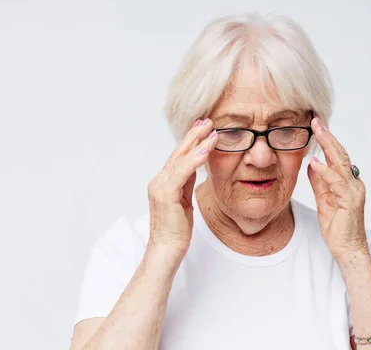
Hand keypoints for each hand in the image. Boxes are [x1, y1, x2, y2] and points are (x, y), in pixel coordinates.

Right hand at [147, 118, 217, 258]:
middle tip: (208, 120)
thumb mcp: (184, 201)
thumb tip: (195, 166)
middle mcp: (158, 180)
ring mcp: (160, 186)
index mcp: (163, 182)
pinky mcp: (166, 194)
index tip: (203, 127)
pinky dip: (195, 159)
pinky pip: (182, 171)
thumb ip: (186, 182)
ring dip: (197, 143)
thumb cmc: (176, 230)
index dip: (190, 141)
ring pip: (180, 159)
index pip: (178, 156)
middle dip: (193, 135)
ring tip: (211, 130)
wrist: (166, 250)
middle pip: (178, 152)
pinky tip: (206, 149)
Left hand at [307, 117, 368, 259]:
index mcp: (348, 182)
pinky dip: (325, 171)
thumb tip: (312, 164)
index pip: (337, 156)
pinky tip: (315, 162)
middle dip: (328, 136)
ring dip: (328, 146)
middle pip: (340, 154)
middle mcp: (353, 183)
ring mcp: (354, 191)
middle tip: (316, 120)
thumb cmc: (338, 228)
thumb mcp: (324, 201)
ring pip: (340, 163)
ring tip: (317, 131)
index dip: (327, 141)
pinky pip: (336, 182)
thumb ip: (319, 183)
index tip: (315, 126)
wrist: (347, 249)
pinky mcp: (350, 201)